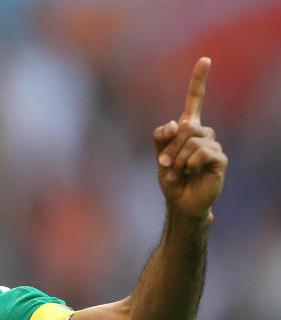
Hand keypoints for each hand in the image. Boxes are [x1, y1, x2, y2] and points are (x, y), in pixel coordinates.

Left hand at [153, 57, 227, 219]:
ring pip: (192, 140)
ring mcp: (213, 145)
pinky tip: (189, 172)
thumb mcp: (159, 156)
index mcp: (188, 128)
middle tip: (166, 165)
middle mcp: (203, 133)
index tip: (205, 59)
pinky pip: (202, 152)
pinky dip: (190, 163)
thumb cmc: (171, 177)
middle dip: (170, 147)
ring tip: (178, 172)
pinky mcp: (220, 159)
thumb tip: (177, 123)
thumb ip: (162, 137)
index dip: (199, 80)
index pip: (195, 100)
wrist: (180, 201)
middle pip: (185, 126)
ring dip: (179, 158)